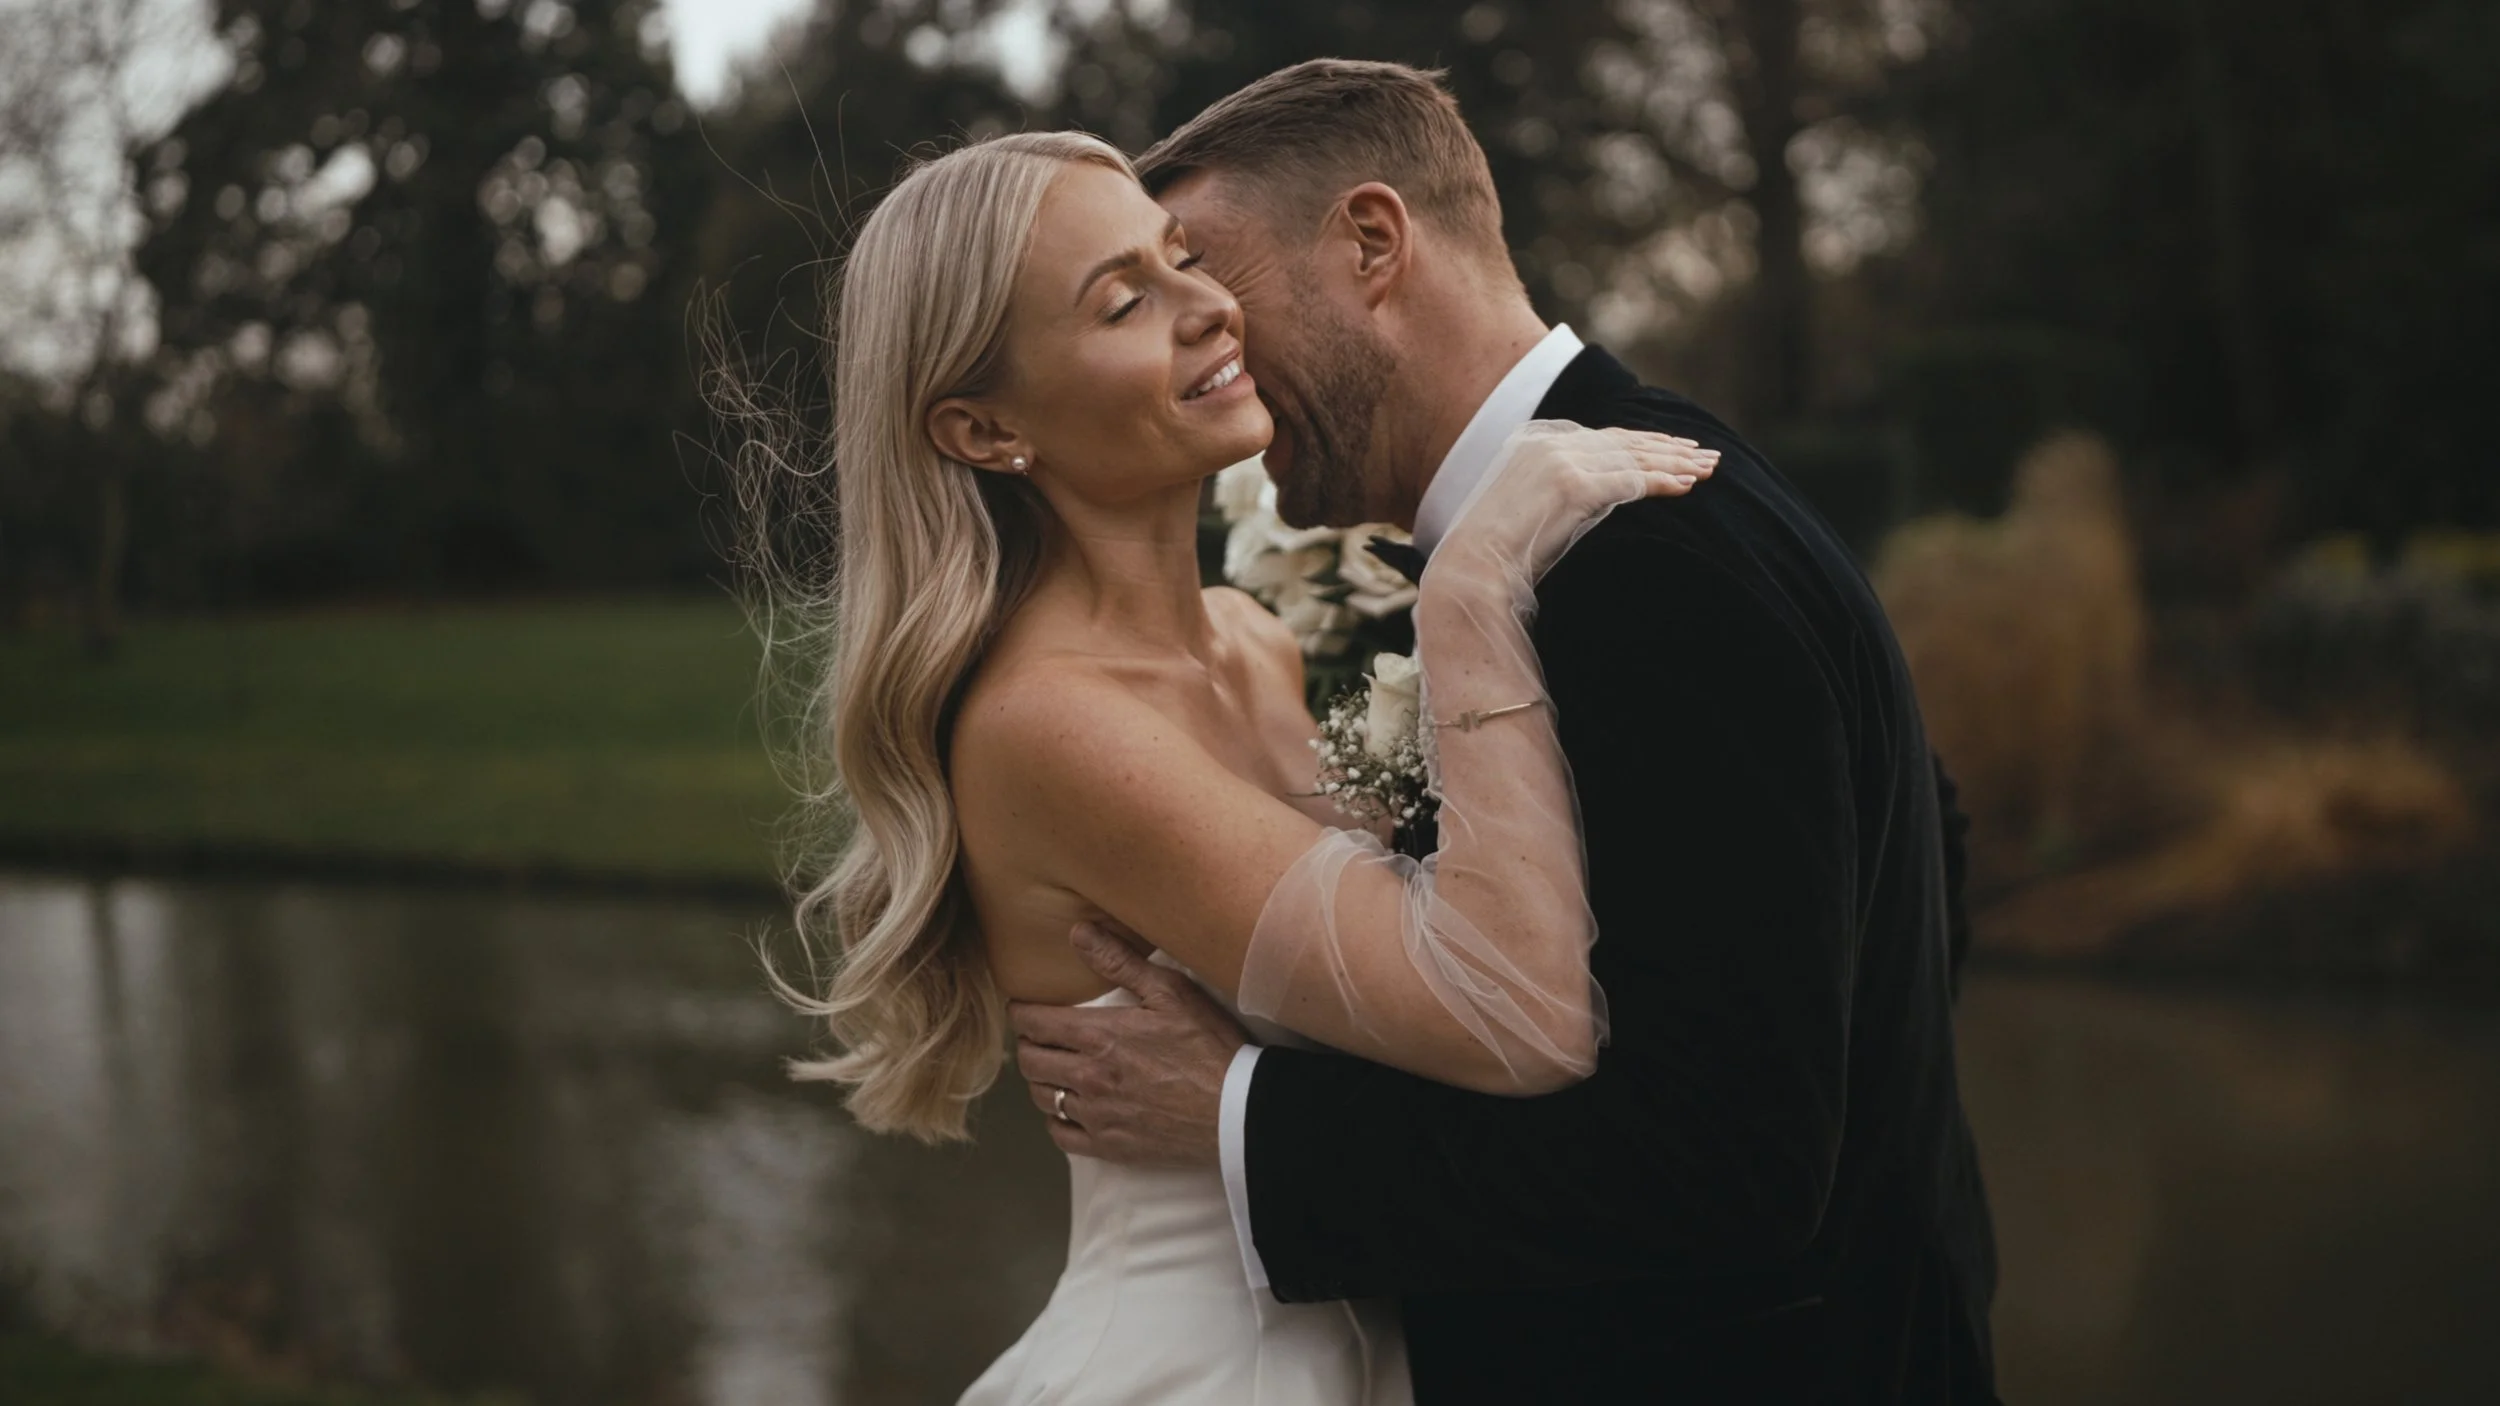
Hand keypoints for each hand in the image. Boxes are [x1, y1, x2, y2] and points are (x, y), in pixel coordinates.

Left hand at [1008, 921, 1250, 1167]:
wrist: (1237, 1110)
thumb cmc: (1210, 1047)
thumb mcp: (1171, 992)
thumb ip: (1120, 962)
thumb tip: (1078, 932)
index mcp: (1099, 1035)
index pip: (1034, 1023)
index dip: (1021, 1013)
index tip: (1022, 1008)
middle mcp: (1088, 1077)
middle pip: (1030, 1061)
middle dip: (1028, 1044)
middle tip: (1038, 1037)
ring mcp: (1096, 1114)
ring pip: (1042, 1097)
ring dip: (1041, 1080)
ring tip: (1054, 1069)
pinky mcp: (1109, 1146)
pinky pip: (1061, 1134)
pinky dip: (1056, 1119)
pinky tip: (1068, 1108)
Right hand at [1436, 421, 1717, 588]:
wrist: (1471, 570)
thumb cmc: (1492, 555)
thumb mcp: (1522, 509)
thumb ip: (1551, 493)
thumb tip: (1586, 499)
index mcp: (1533, 442)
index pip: (1603, 437)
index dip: (1644, 443)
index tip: (1676, 449)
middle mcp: (1547, 443)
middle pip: (1624, 441)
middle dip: (1668, 448)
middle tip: (1706, 455)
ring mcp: (1559, 461)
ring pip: (1632, 458)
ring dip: (1675, 464)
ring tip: (1709, 469)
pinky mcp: (1572, 485)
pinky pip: (1630, 481)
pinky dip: (1663, 482)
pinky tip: (1688, 486)